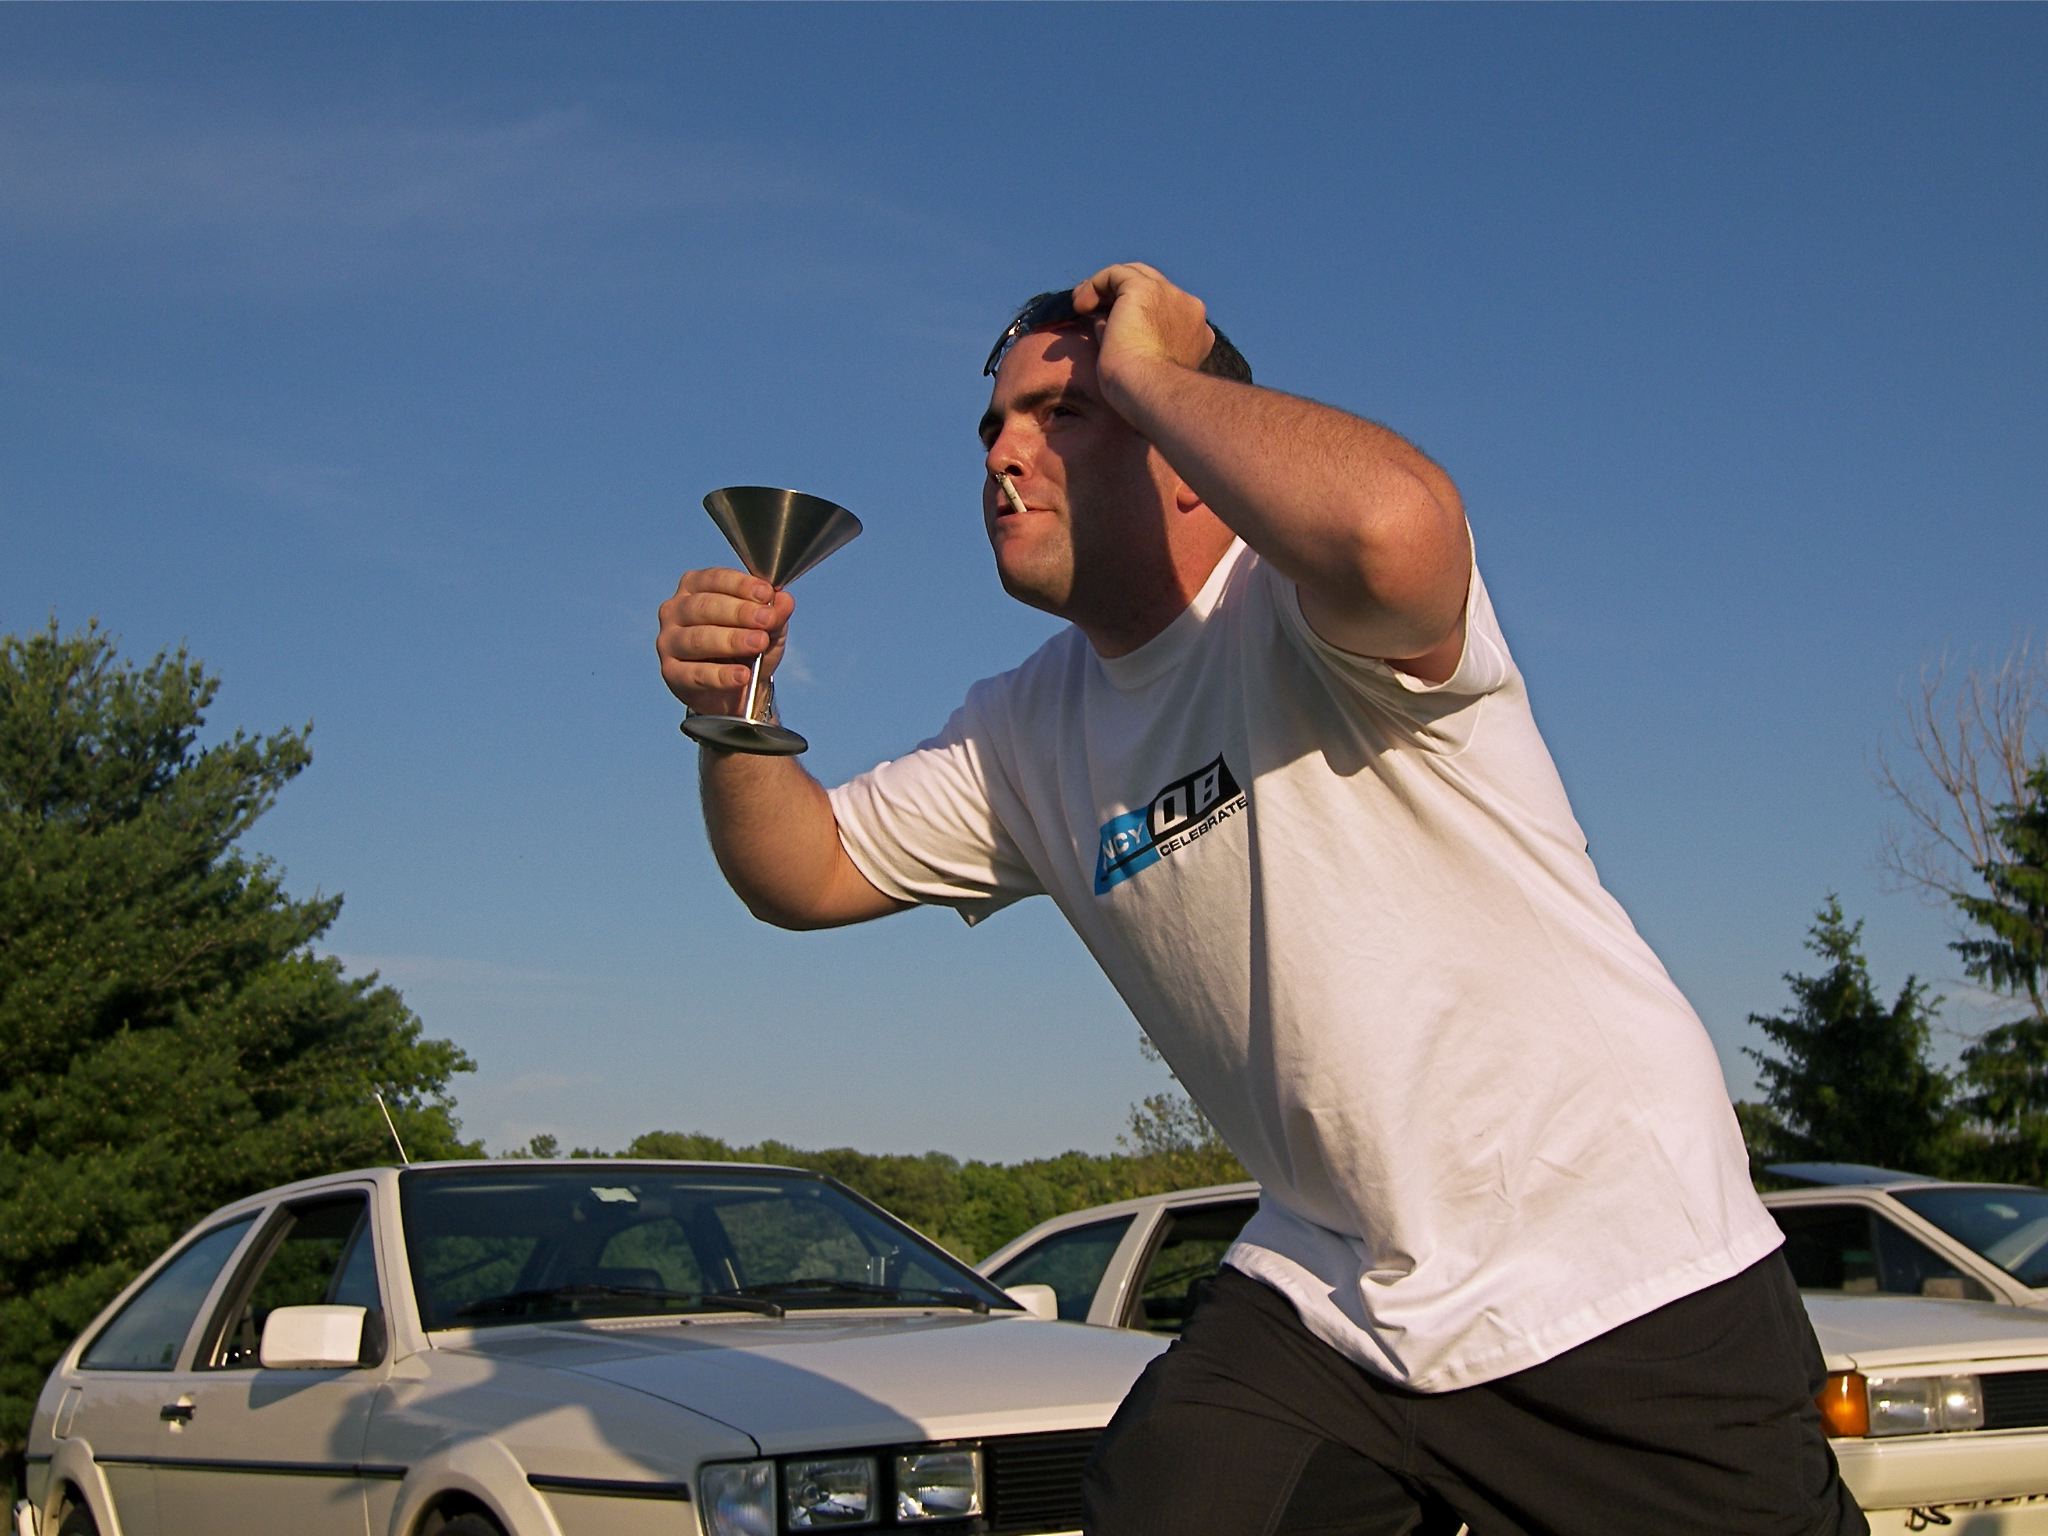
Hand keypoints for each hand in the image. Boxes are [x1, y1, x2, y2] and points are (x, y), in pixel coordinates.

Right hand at [655, 568, 795, 716]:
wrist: (734, 691)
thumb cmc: (745, 649)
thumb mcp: (767, 628)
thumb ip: (775, 613)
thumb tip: (785, 600)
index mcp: (695, 587)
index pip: (715, 579)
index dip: (741, 585)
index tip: (766, 594)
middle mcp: (676, 610)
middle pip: (704, 607)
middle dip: (739, 612)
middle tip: (766, 619)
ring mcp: (669, 641)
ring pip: (698, 638)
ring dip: (732, 640)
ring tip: (759, 643)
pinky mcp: (671, 673)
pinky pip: (696, 674)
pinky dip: (721, 675)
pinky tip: (742, 675)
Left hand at [1070, 262, 1215, 402]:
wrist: (1150, 391)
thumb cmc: (1144, 393)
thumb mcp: (1143, 364)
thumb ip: (1131, 338)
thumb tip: (1102, 321)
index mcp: (1197, 333)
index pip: (1167, 312)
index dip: (1140, 317)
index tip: (1114, 329)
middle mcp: (1190, 309)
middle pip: (1153, 287)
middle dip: (1122, 295)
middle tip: (1093, 309)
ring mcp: (1170, 296)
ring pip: (1135, 275)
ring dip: (1105, 288)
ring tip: (1081, 306)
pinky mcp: (1145, 288)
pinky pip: (1115, 274)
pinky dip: (1095, 284)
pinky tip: (1080, 305)